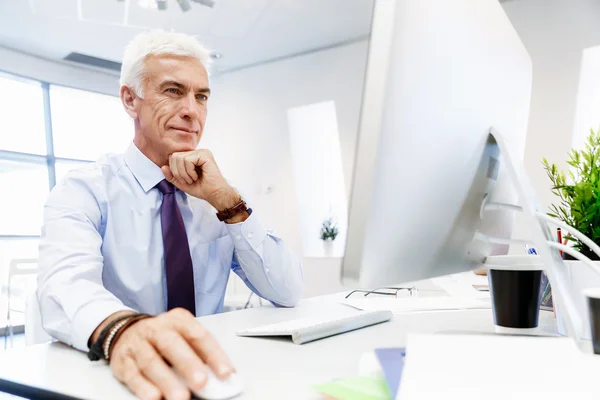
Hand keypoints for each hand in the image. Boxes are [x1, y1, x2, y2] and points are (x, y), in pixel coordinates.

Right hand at [110, 308, 234, 399]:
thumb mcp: (182, 336)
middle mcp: (156, 329)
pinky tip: (155, 397)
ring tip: (180, 397)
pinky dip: (143, 387)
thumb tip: (222, 377)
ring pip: (151, 361)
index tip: (225, 373)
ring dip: (167, 381)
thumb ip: (200, 354)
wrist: (125, 331)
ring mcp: (138, 344)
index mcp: (178, 320)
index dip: (213, 355)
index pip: (198, 335)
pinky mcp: (122, 361)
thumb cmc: (161, 336)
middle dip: (188, 364)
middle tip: (201, 382)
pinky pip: (132, 374)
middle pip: (172, 344)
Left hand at [161, 149, 238, 210]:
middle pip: (174, 156)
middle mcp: (197, 152)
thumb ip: (171, 175)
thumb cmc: (201, 188)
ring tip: (192, 179)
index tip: (184, 180)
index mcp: (191, 156)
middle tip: (187, 180)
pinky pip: (188, 160)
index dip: (174, 170)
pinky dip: (189, 171)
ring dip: (183, 173)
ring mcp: (201, 152)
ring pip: (180, 158)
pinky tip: (196, 176)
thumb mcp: (182, 183)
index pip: (173, 157)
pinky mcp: (205, 155)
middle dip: (177, 172)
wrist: (214, 194)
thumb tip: (163, 167)